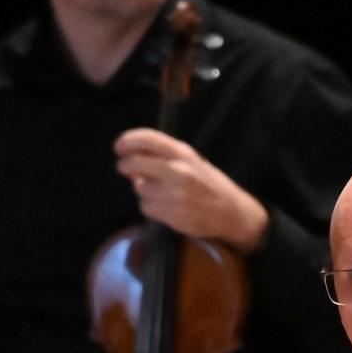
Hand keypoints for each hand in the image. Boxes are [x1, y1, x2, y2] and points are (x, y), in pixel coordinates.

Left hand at [114, 128, 269, 251]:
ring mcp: (175, 194)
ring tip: (162, 193)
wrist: (232, 212)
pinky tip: (167, 207)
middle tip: (125, 168)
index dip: (126, 141)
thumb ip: (162, 157)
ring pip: (139, 188)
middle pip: (134, 163)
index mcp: (183, 153)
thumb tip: (128, 160)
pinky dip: (151, 207)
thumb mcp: (191, 161)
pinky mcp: (173, 214)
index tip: (119, 147)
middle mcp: (179, 170)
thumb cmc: (208, 184)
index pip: (146, 138)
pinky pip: (146, 207)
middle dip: (125, 166)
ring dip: (143, 190)